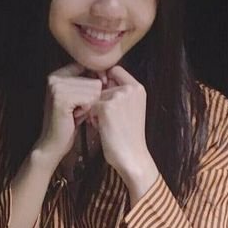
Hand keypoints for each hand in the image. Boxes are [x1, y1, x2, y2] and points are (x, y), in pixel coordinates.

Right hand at [34, 62, 103, 165]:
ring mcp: (56, 87)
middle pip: (93, 80)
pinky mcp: (61, 99)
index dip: (96, 82)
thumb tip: (106, 75)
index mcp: (57, 75)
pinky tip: (76, 117)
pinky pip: (89, 99)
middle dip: (92, 98)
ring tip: (77, 113)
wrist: (53, 144)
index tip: (91, 98)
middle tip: (78, 110)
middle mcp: (55, 78)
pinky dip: (88, 110)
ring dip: (90, 105)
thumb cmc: (69, 123)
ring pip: (94, 89)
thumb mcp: (79, 99)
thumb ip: (87, 84)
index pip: (88, 68)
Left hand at [91, 66, 157, 194]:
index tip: (101, 96)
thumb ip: (120, 93)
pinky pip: (89, 106)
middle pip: (101, 84)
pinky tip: (101, 128)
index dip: (105, 81)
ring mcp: (118, 96)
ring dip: (94, 109)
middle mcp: (130, 88)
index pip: (115, 70)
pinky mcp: (106, 107)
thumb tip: (99, 81)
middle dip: (99, 99)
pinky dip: (92, 118)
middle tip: (105, 116)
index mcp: (138, 88)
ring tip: (105, 124)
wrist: (132, 157)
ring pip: (94, 96)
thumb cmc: (129, 136)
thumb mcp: (131, 108)